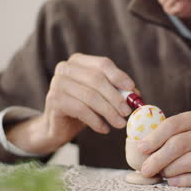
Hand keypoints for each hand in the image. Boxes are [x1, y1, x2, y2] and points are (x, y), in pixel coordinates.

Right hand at [7, 53, 134, 153]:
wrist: (59, 126)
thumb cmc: (85, 108)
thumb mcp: (103, 97)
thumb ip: (119, 92)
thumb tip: (136, 95)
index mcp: (79, 61)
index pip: (103, 64)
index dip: (119, 76)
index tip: (132, 90)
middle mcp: (65, 68)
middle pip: (97, 80)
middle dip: (116, 97)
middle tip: (127, 112)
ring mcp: (57, 83)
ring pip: (90, 96)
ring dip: (109, 112)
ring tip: (120, 124)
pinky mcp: (54, 100)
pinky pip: (80, 110)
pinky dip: (96, 121)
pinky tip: (104, 129)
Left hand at [137, 110, 190, 186]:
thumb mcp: (187, 129)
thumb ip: (167, 133)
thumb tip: (138, 145)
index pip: (172, 125)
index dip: (154, 137)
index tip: (141, 148)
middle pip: (178, 144)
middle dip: (158, 158)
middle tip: (146, 169)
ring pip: (189, 161)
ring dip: (170, 170)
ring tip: (161, 174)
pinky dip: (184, 180)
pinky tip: (173, 181)